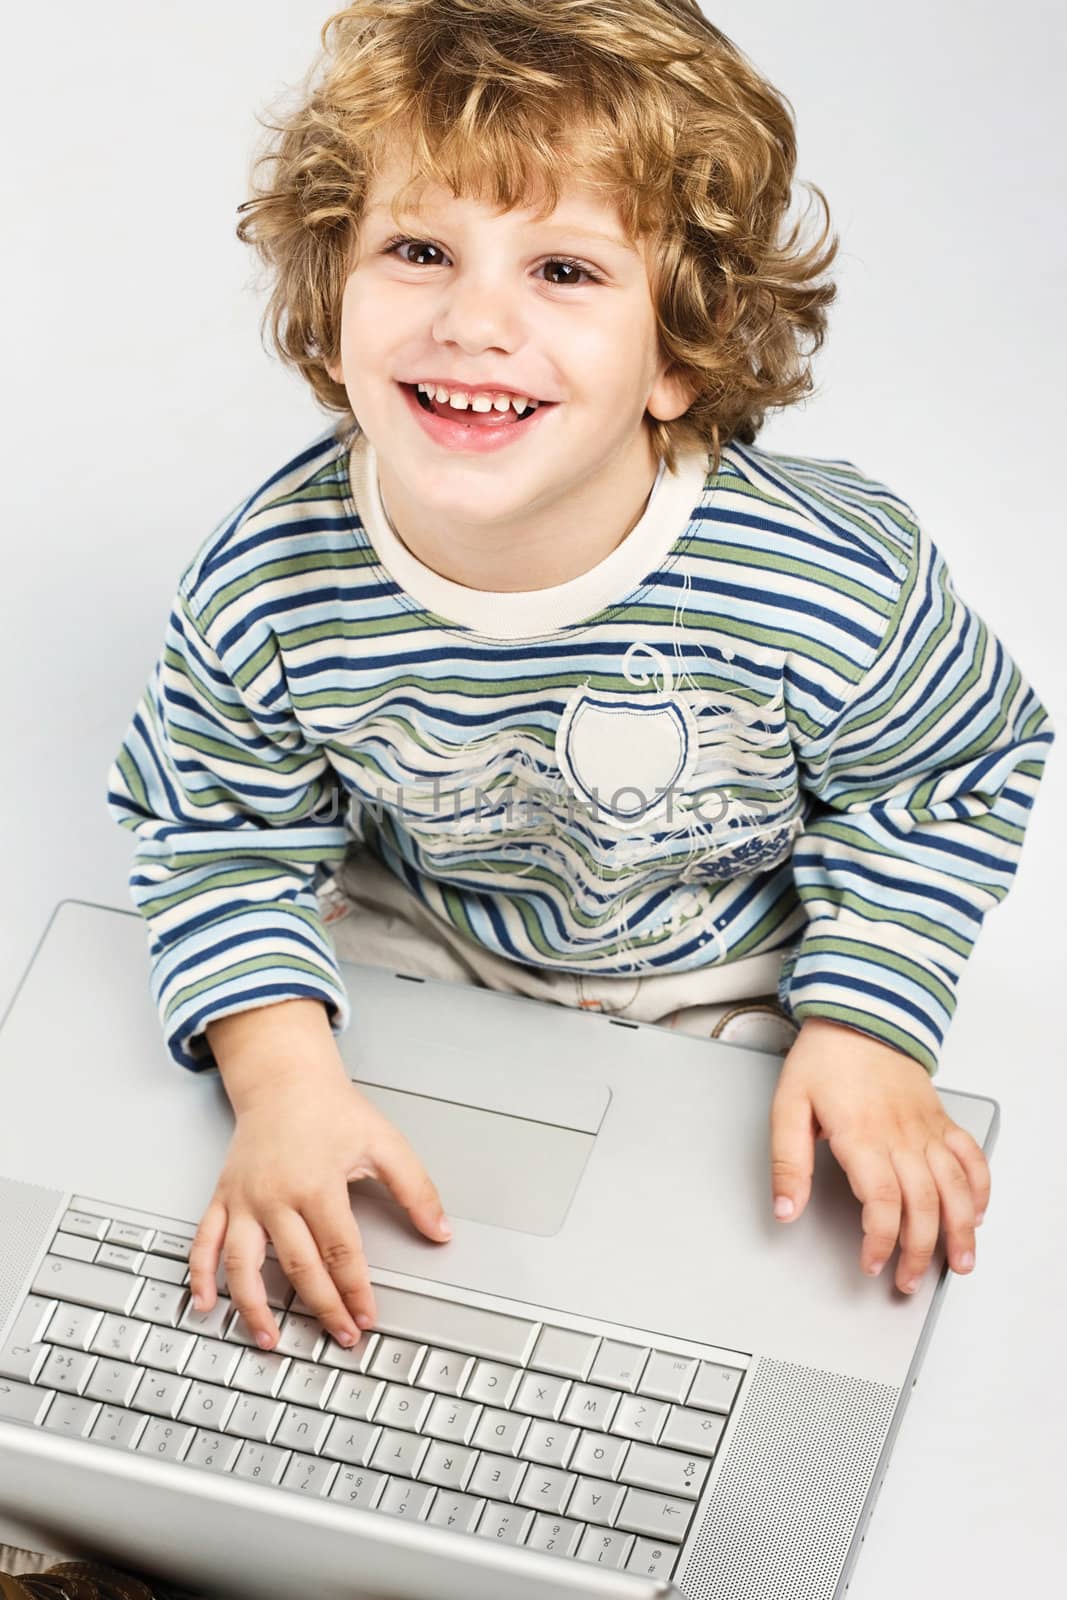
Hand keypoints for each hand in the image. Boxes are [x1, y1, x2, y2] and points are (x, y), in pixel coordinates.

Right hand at [188, 1076, 451, 1350]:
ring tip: (271, 1340)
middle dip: (321, 1308)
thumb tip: (441, 1231)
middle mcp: (275, 1196)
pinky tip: (205, 1304)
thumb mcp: (384, 1143)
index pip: (340, 1252)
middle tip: (340, 1336)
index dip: (355, 1290)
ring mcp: (244, 1199)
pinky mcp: (222, 1197)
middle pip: (298, 1266)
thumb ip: (416, 1189)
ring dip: (254, 1308)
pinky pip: (203, 1241)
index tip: (367, 1317)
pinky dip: (199, 1275)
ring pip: (242, 1264)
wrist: (284, 1080)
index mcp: (317, 1183)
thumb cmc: (332, 1111)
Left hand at [769, 1016, 989, 1291]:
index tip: (871, 1262)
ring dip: (961, 1229)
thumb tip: (785, 1210)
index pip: (882, 1201)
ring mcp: (925, 1128)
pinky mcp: (940, 1119)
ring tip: (959, 1263)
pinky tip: (977, 1212)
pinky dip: (980, 1187)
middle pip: (922, 1205)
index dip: (880, 1240)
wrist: (859, 1015)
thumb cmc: (823, 1060)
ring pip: (955, 1187)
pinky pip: (970, 1156)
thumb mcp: (787, 1108)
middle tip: (908, 1281)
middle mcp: (901, 1135)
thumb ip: (787, 1163)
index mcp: (862, 1135)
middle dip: (919, 1252)